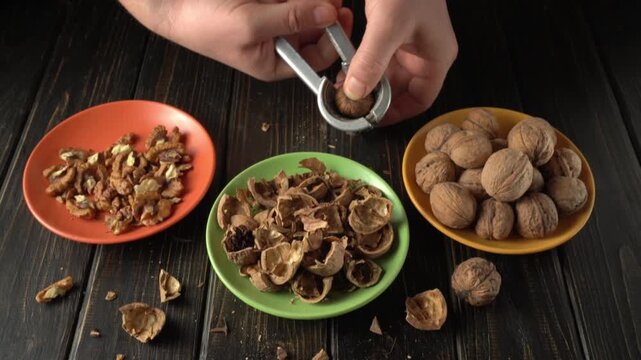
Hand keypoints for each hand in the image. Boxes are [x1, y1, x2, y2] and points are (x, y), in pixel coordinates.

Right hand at [119, 0, 352, 80]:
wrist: (172, 3)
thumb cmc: (204, 25)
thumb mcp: (250, 26)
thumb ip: (292, 19)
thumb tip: (329, 14)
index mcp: (277, 62)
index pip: (319, 56)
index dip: (334, 38)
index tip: (340, 14)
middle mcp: (280, 42)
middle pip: (316, 25)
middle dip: (321, 8)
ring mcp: (275, 17)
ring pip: (305, 5)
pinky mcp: (267, 1)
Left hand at [342, 0, 457, 124]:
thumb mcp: (388, 24)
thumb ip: (373, 61)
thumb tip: (356, 93)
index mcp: (435, 56)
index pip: (421, 99)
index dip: (397, 114)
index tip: (371, 120)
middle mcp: (424, 52)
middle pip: (401, 90)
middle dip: (376, 100)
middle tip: (350, 108)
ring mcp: (408, 41)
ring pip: (387, 75)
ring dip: (366, 84)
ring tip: (343, 91)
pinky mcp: (392, 30)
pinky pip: (377, 57)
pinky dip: (362, 65)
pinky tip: (345, 68)